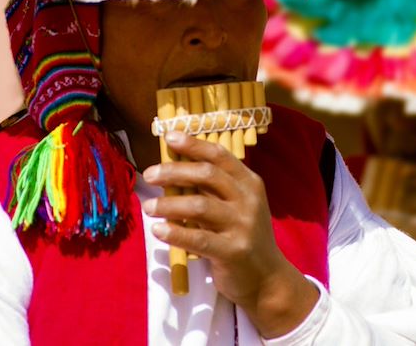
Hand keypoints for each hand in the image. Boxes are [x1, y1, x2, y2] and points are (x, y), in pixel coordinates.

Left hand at [142, 131, 318, 337]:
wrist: (267, 277)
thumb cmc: (242, 235)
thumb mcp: (237, 206)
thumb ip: (213, 188)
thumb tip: (174, 167)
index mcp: (249, 183)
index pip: (220, 155)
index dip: (194, 144)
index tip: (169, 137)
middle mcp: (248, 200)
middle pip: (207, 175)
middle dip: (175, 171)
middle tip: (150, 174)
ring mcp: (243, 225)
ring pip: (200, 206)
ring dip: (169, 204)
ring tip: (148, 207)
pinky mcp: (234, 251)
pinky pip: (199, 238)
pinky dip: (175, 233)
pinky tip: (158, 230)